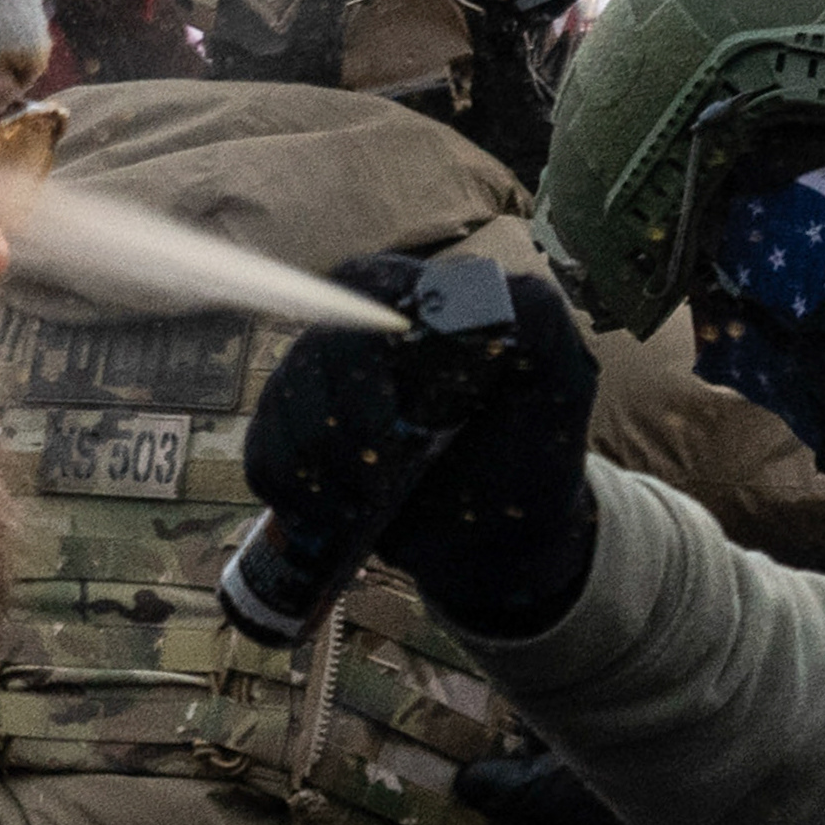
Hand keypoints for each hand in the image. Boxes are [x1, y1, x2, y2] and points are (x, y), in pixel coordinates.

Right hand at [248, 254, 602, 639]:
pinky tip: (338, 513)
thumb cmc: (532, 453)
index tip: (395, 416)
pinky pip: (262, 454)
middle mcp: (360, 335)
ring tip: (373, 502)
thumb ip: (540, 321)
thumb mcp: (562, 382)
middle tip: (388, 477)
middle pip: (312, 353)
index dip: (361, 348)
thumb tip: (493, 293)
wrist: (500, 538)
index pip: (362, 287)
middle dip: (345, 428)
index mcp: (418, 305)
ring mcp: (319, 386)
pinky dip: (297, 495)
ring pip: (282, 408)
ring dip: (325, 471)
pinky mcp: (292, 437)